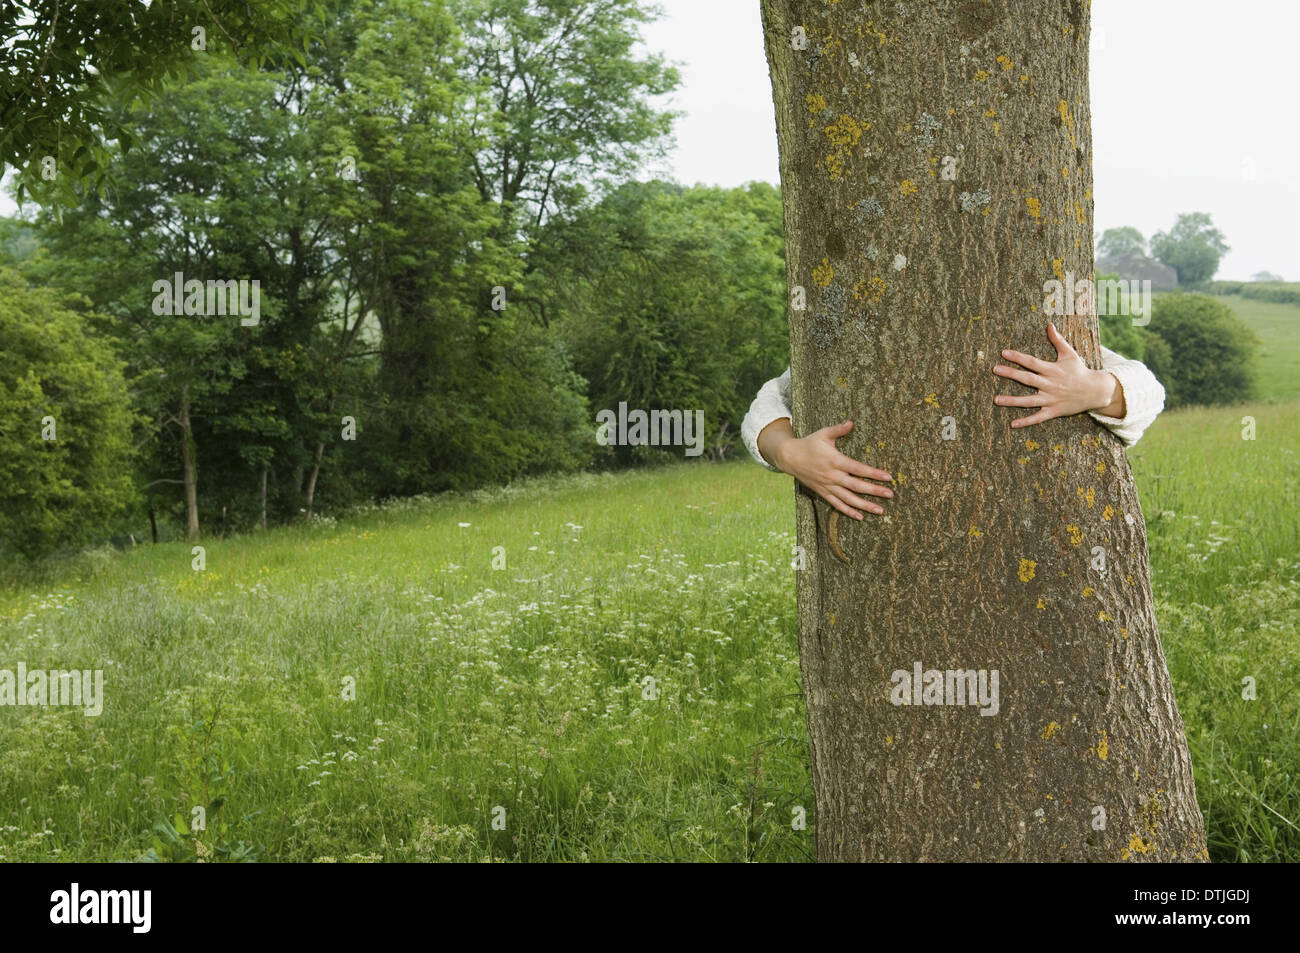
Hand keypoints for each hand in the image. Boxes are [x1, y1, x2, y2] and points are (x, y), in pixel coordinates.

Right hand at [762, 418, 892, 518]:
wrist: (790, 457)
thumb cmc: (809, 444)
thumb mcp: (823, 433)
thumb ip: (839, 429)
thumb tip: (852, 422)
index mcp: (835, 460)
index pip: (858, 468)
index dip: (873, 473)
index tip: (888, 477)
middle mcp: (832, 476)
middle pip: (856, 486)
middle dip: (874, 491)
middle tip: (891, 494)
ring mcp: (828, 486)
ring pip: (849, 499)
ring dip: (865, 505)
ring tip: (880, 510)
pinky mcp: (823, 492)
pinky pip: (837, 504)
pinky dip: (849, 511)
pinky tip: (861, 517)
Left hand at [992, 323, 1123, 427]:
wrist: (1095, 391)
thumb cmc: (1079, 371)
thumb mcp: (1070, 354)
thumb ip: (1058, 340)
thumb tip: (1049, 325)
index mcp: (1052, 370)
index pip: (1032, 362)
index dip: (1018, 357)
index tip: (1004, 353)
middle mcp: (1050, 384)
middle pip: (1027, 379)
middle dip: (1011, 374)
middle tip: (995, 369)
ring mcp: (1051, 399)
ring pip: (1029, 400)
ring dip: (1012, 401)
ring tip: (996, 400)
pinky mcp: (1053, 411)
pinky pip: (1038, 417)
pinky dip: (1026, 421)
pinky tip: (1012, 424)